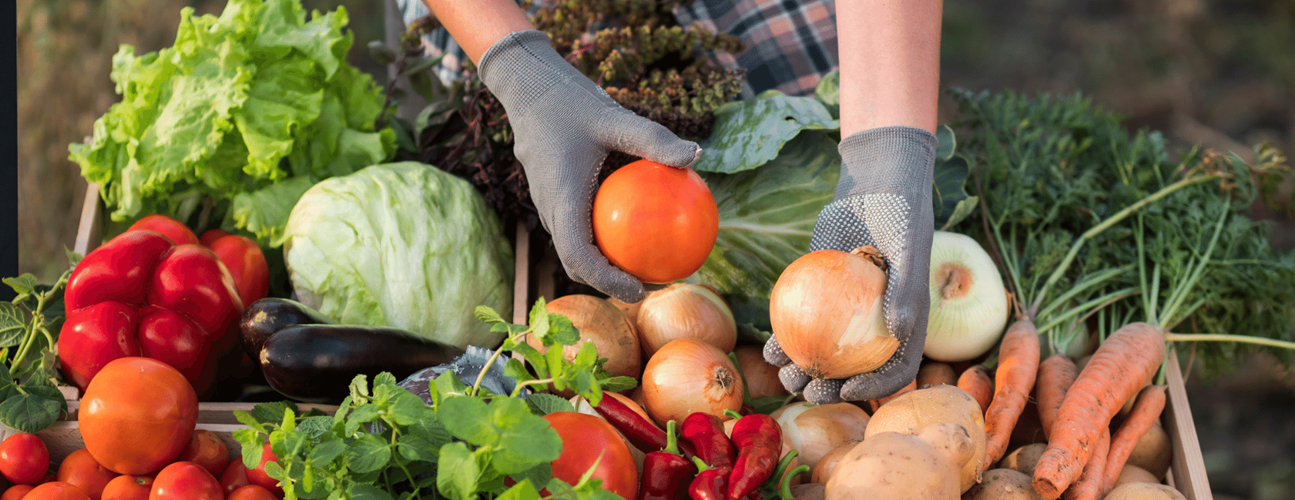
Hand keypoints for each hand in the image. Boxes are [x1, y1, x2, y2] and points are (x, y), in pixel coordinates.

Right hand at [478, 31, 700, 302]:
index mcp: (562, 199)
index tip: (640, 290)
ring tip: (648, 266)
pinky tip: (636, 227)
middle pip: (576, 264)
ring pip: (574, 249)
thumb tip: (697, 155)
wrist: (528, 87)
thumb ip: (654, 139)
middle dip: (611, 283)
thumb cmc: (571, 101)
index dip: (607, 282)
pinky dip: (601, 240)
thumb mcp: (616, 117)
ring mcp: (549, 205)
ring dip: (604, 266)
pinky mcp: (553, 197)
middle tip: (653, 285)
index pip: (579, 257)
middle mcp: (551, 209)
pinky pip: (576, 229)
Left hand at [763, 126, 936, 403]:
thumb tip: (900, 332)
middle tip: (809, 392)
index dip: (876, 387)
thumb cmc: (901, 213)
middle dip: (831, 388)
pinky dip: (784, 338)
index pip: (895, 366)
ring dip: (802, 369)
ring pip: (822, 350)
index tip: (850, 389)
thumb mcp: (909, 247)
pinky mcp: (817, 293)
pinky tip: (767, 348)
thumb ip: (907, 289)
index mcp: (904, 321)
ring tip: (785, 375)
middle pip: (854, 368)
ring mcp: (843, 310)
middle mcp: (873, 321)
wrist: (873, 183)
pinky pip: (799, 322)